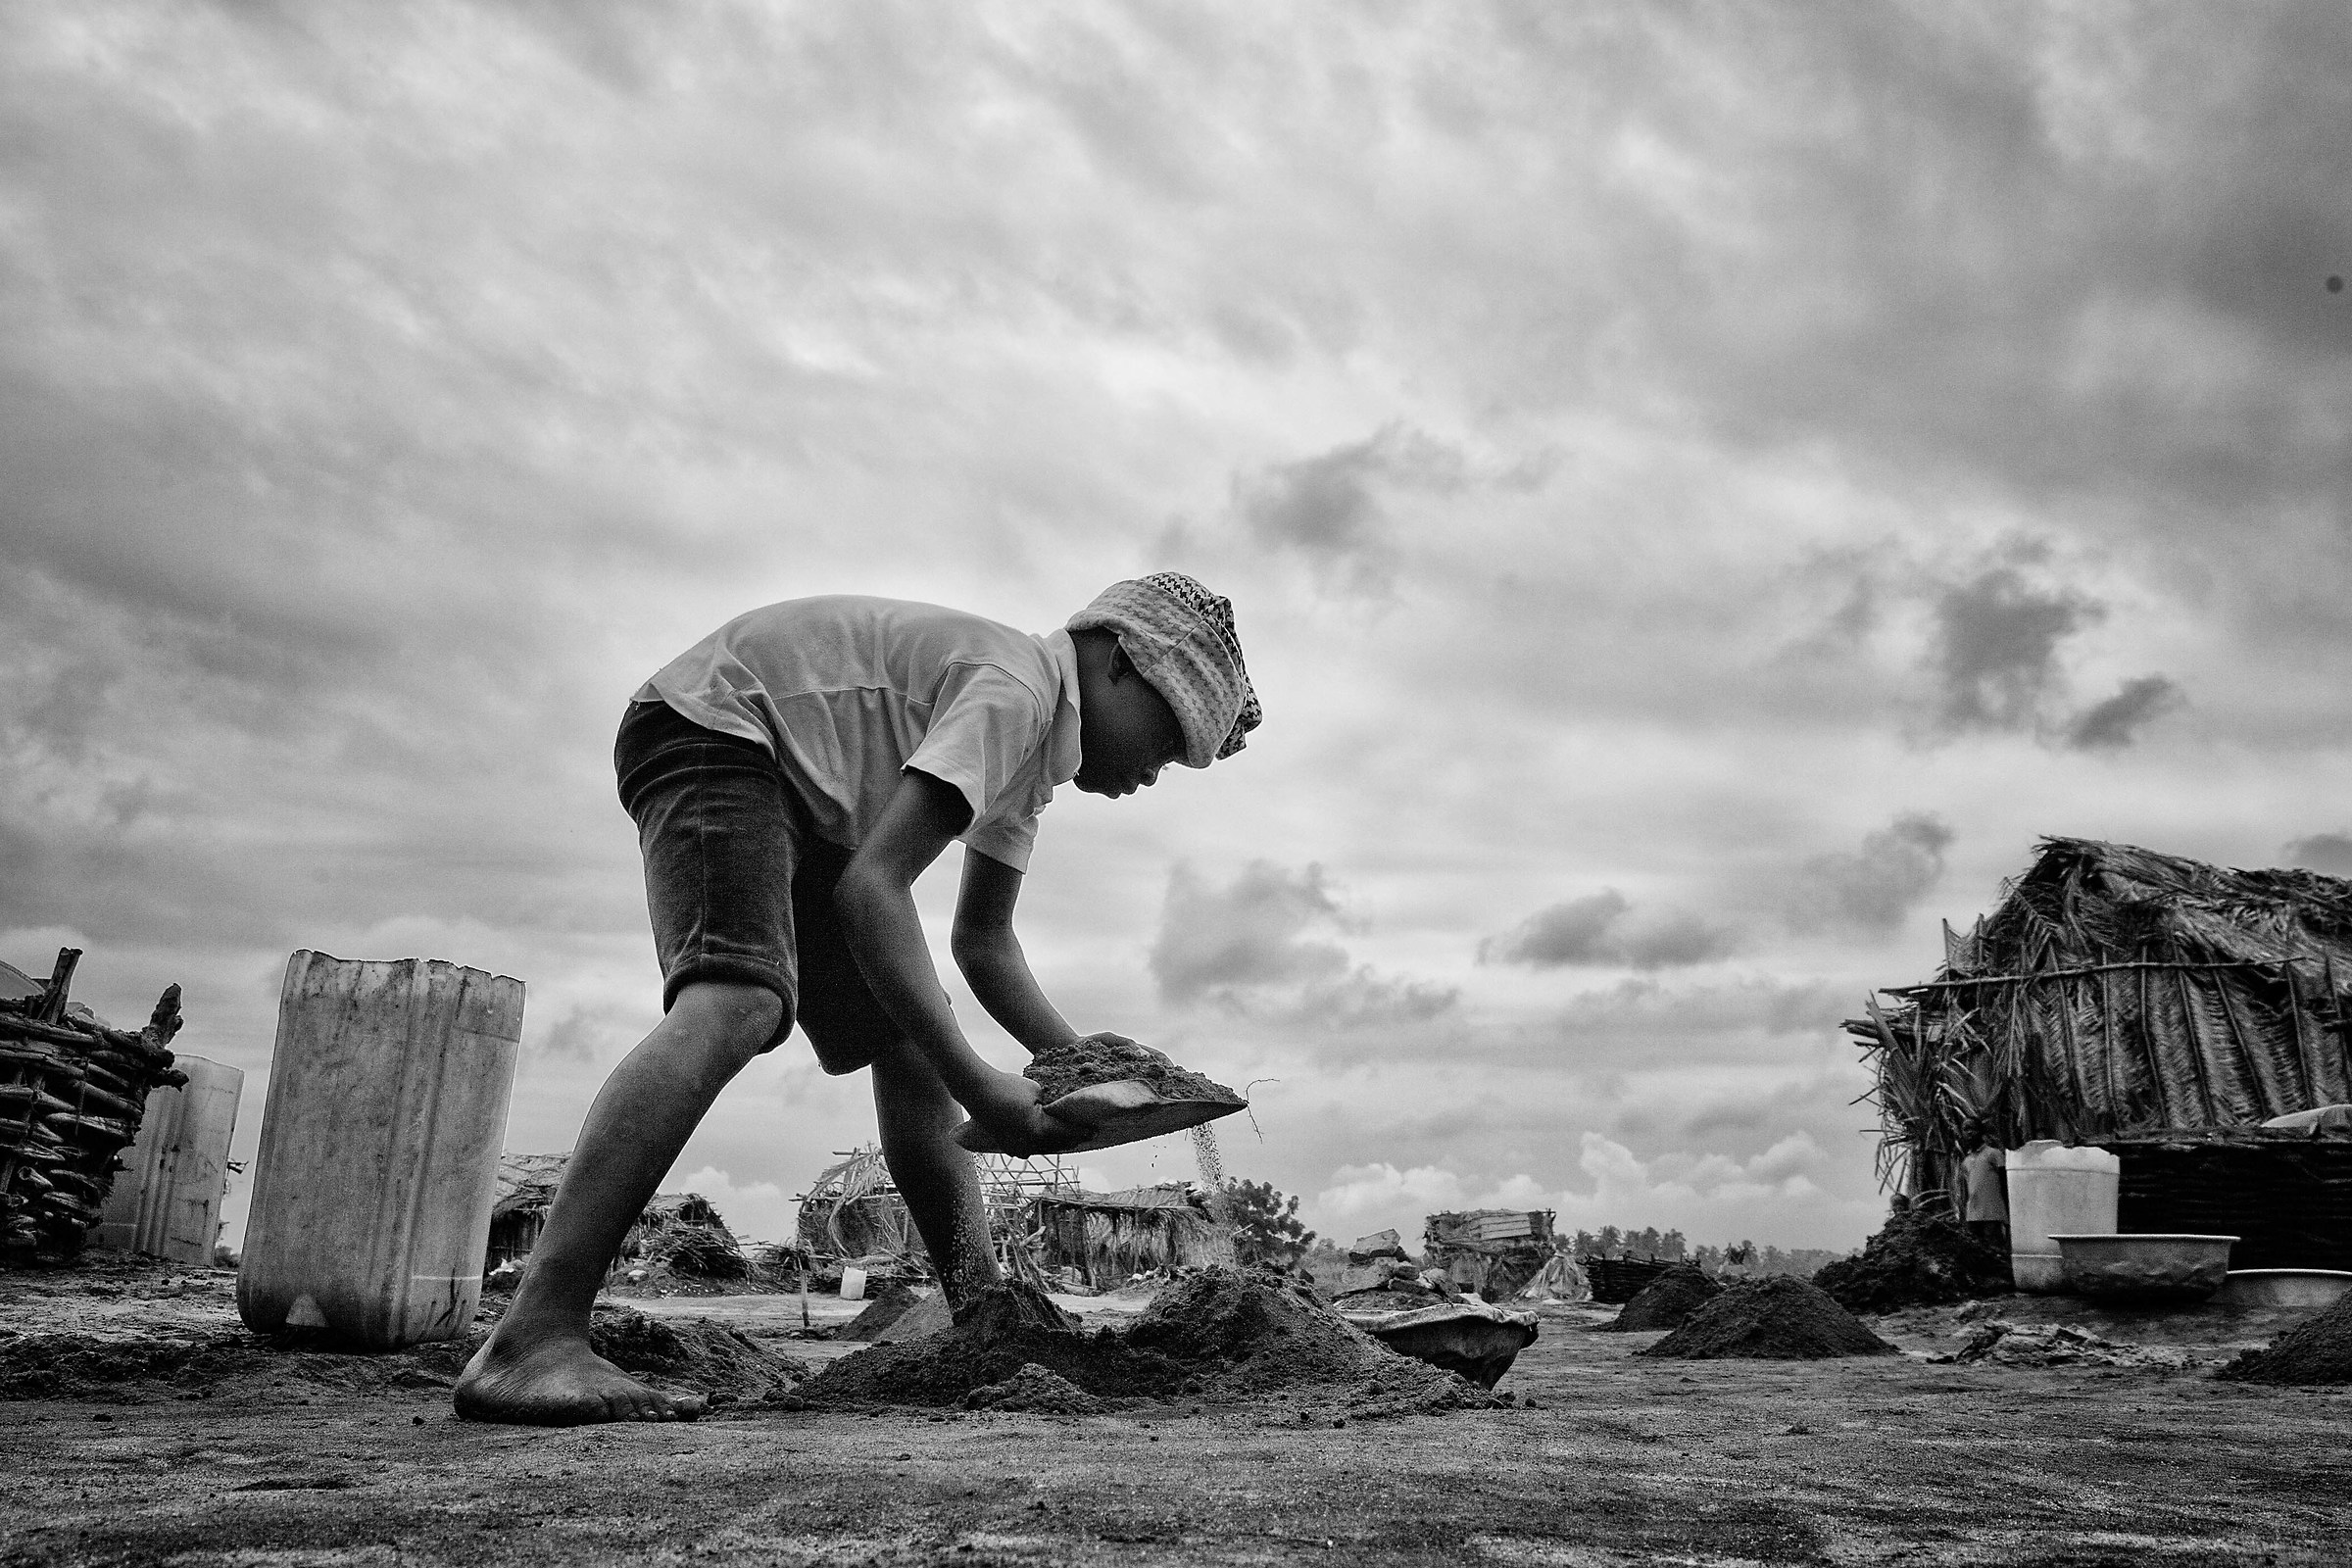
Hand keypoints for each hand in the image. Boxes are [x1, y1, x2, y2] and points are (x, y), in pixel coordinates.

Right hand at [962, 1067, 1087, 1156]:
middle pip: (1058, 1144)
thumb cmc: (1008, 1086)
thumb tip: (1063, 1111)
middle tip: (1088, 1133)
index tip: (1096, 1130)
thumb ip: (1052, 1105)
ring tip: (1072, 1136)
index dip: (1083, 1131)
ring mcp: (1017, 1149)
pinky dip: (1042, 1143)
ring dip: (1058, 1142)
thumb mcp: (1037, 1092)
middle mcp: (1029, 1145)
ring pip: (1045, 1148)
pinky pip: (1031, 1148)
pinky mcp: (1008, 1148)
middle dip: (1073, 1138)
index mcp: (1039, 1131)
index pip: (1068, 1132)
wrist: (978, 1091)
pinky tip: (1050, 1139)